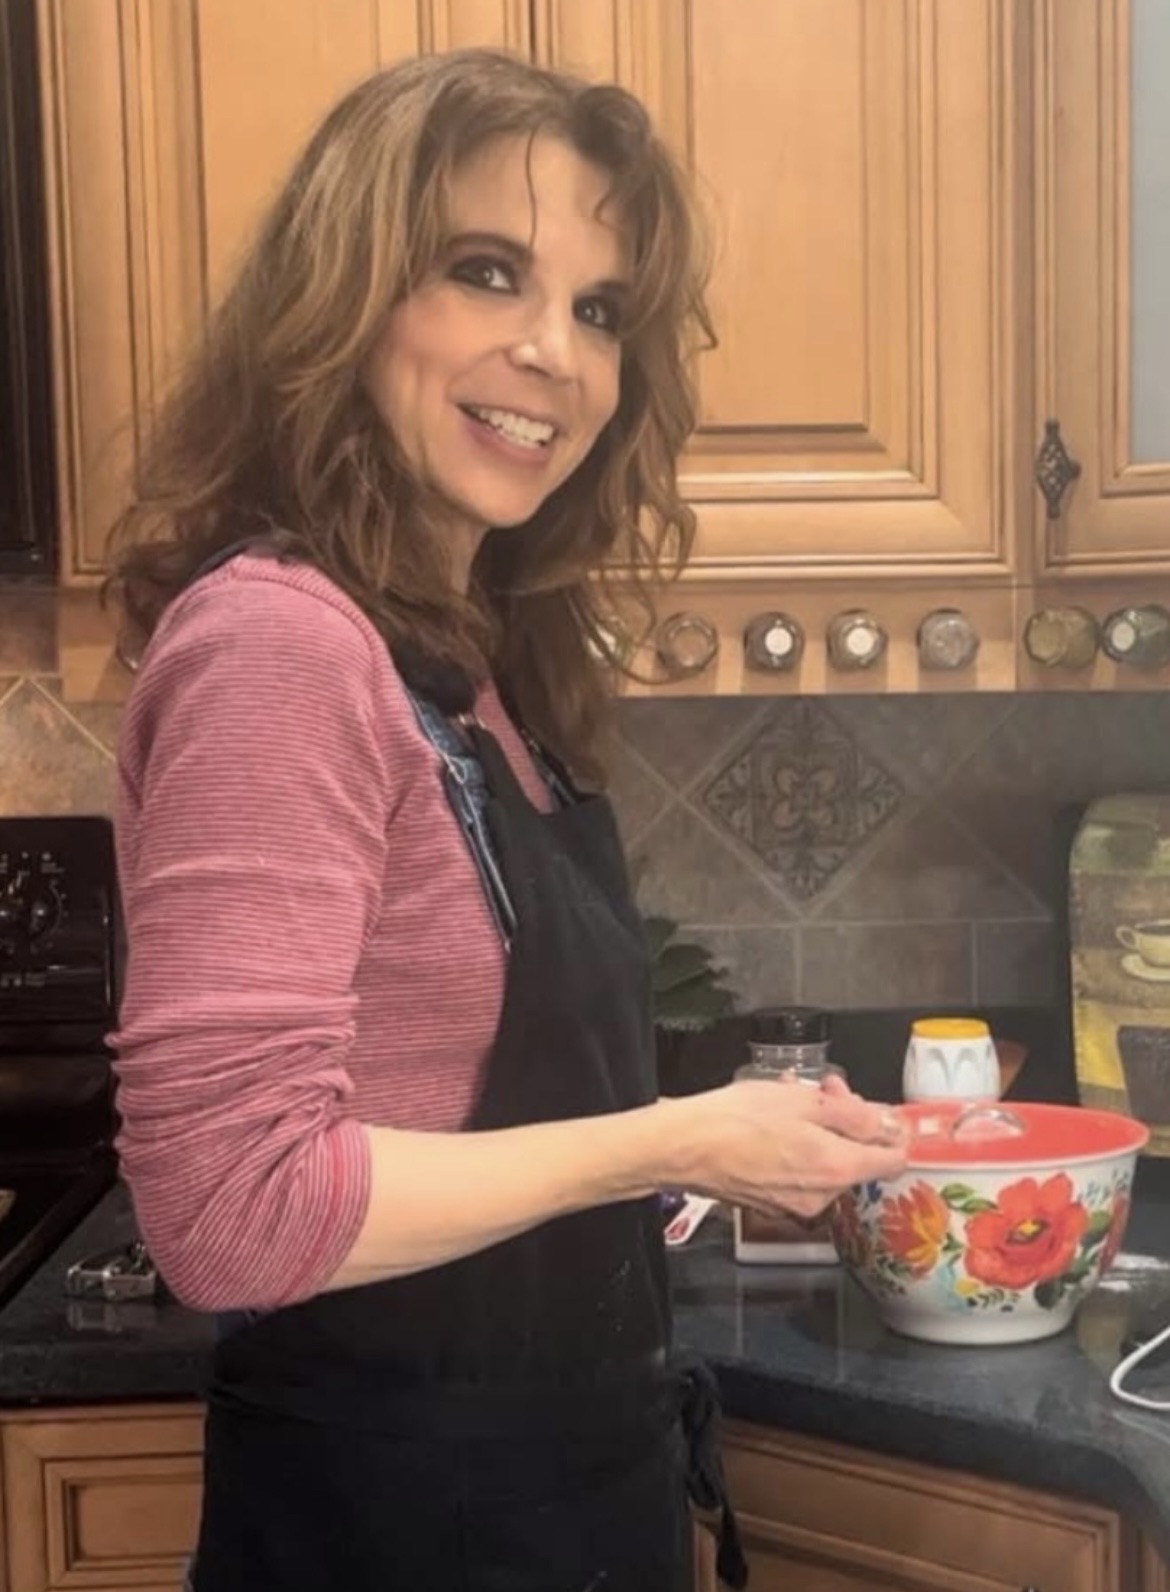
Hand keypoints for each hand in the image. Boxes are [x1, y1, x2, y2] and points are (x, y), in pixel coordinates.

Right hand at [667, 1076, 907, 1219]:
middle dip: (848, 1120)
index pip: (894, 1160)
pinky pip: (800, 1172)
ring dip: (820, 1129)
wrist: (680, 1148)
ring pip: (827, 1163)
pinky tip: (774, 1120)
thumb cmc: (734, 1120)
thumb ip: (854, 1114)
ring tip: (794, 1097)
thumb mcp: (802, 1100)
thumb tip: (888, 1123)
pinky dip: (798, 1146)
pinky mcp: (772, 1203)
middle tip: (826, 1088)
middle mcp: (822, 1196)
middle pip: (857, 1158)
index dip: (892, 1130)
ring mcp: (796, 1204)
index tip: (879, 1109)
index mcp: (837, 1169)